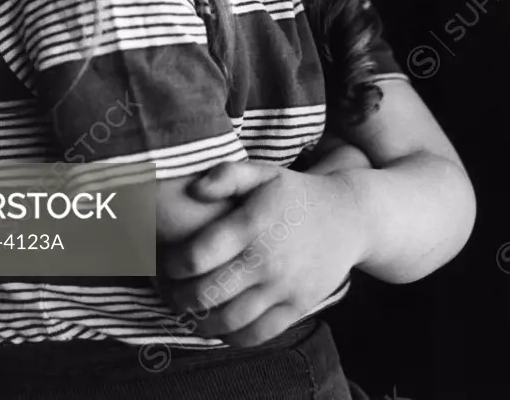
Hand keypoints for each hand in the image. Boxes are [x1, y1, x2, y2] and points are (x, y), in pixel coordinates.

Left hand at [155, 159, 366, 347]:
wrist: (349, 217)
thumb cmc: (295, 193)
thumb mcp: (264, 172)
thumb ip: (227, 175)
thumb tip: (195, 188)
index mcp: (252, 225)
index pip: (196, 256)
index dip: (169, 265)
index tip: (161, 262)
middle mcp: (266, 260)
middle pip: (206, 294)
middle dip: (177, 297)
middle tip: (167, 291)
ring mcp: (284, 287)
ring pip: (228, 320)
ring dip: (198, 321)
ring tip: (188, 310)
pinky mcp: (297, 306)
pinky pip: (257, 334)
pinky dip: (230, 337)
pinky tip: (218, 324)